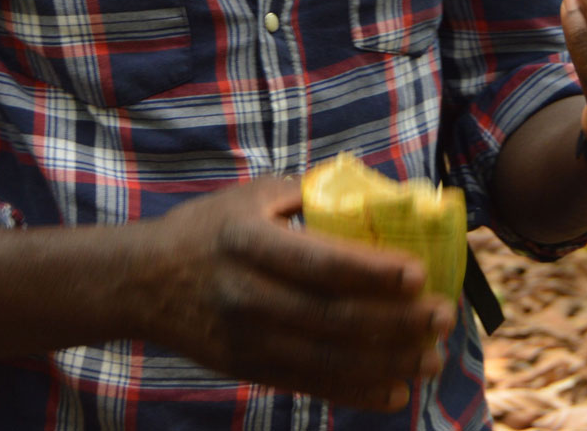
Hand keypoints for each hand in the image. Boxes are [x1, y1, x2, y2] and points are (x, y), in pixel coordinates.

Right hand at [135, 177, 453, 410]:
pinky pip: (311, 385)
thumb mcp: (250, 196)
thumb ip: (306, 195)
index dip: (374, 272)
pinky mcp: (248, 368)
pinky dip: (358, 390)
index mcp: (248, 241)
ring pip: (329, 360)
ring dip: (389, 361)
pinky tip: (397, 388)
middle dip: (397, 322)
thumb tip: (374, 195)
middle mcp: (247, 294)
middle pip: (334, 318)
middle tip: (443, 316)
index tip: (420, 273)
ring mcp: (247, 339)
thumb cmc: (208, 228)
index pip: (321, 263)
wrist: (143, 281)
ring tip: (432, 357)